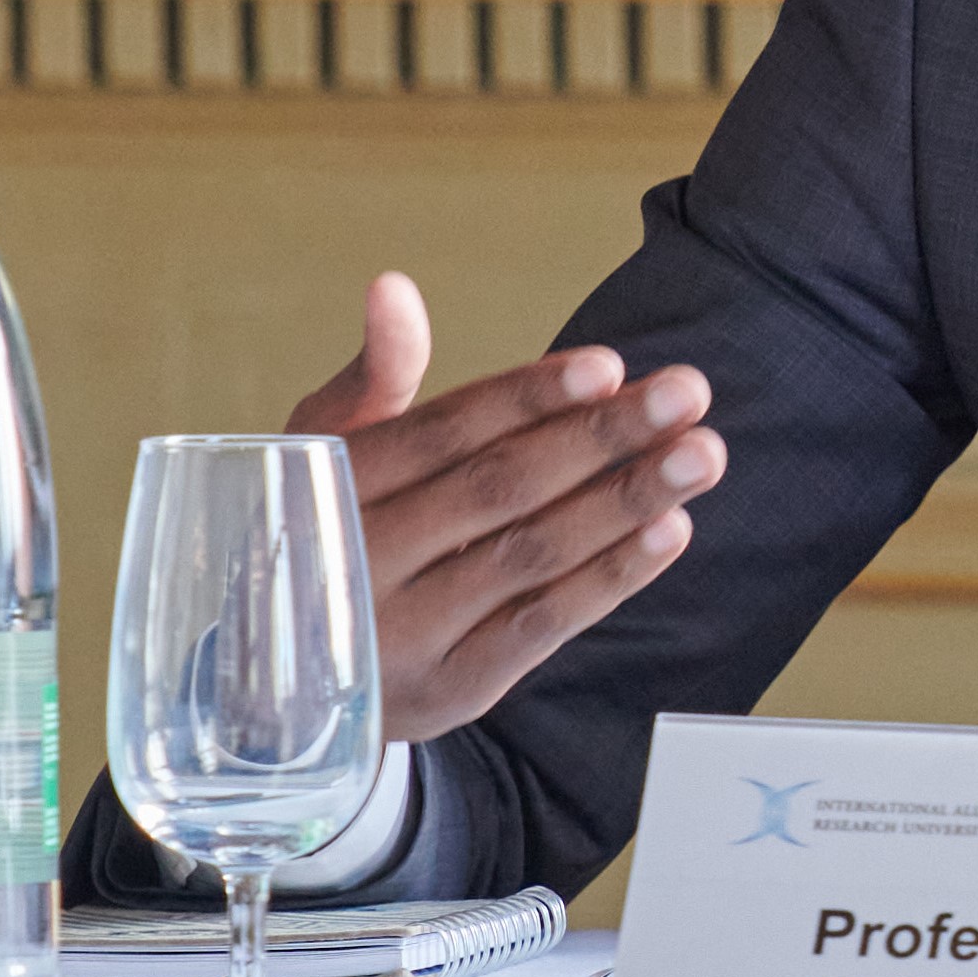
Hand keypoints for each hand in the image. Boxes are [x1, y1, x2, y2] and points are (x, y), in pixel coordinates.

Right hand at [290, 272, 724, 749]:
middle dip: (600, 436)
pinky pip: (541, 626)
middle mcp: (361, 563)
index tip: (608, 365)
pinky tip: (670, 531)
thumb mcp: (324, 458)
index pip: (442, 434)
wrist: (276, 688)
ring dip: (625, 501)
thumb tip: (394, 286)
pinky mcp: (451, 690)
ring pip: (529, 555)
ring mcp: (405, 634)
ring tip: (701, 454)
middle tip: (687, 391)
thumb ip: (374, 379)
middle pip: (498, 489)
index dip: (526, 397)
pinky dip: (609, 578)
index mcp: (328, 490)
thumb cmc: (322, 538)